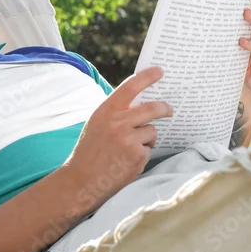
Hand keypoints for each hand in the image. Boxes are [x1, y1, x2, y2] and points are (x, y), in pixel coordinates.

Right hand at [61, 66, 172, 214]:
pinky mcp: (137, 156)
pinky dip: (142, 154)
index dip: (147, 77)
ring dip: (146, 138)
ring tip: (128, 149)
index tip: (159, 71)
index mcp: (106, 111)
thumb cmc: (89, 151)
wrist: (81, 180)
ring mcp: (129, 139)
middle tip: (169, 110)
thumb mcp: (97, 123)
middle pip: (152, 108)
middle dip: (164, 108)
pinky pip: (149, 149)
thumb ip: (116, 112)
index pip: (130, 87)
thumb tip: (141, 103)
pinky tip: (126, 162)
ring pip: (152, 131)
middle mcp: (118, 123)